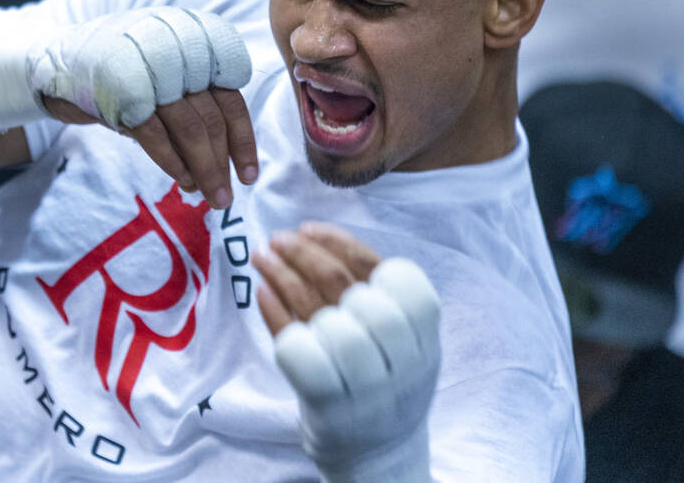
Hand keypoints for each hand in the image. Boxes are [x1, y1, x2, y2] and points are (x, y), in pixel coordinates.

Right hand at [0, 7, 256, 207]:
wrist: (55, 64)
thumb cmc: (118, 76)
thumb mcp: (162, 79)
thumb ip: (194, 100)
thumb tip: (227, 154)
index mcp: (193, 43)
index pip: (231, 95)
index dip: (243, 139)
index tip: (249, 174)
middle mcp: (176, 52)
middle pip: (213, 116)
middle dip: (223, 162)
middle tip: (226, 197)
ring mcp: (149, 71)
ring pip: (191, 128)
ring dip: (204, 168)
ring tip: (209, 196)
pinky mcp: (122, 92)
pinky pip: (156, 136)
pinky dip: (172, 163)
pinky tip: (181, 181)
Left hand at [255, 224, 440, 482]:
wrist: (380, 455)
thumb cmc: (385, 381)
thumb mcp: (404, 341)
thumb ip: (377, 295)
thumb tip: (316, 236)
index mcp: (423, 338)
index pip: (389, 274)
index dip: (345, 245)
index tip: (310, 229)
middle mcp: (399, 359)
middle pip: (346, 288)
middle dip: (304, 254)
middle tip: (278, 238)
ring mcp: (364, 383)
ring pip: (315, 310)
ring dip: (280, 274)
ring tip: (260, 254)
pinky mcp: (326, 402)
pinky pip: (295, 345)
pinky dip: (274, 312)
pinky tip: (261, 291)